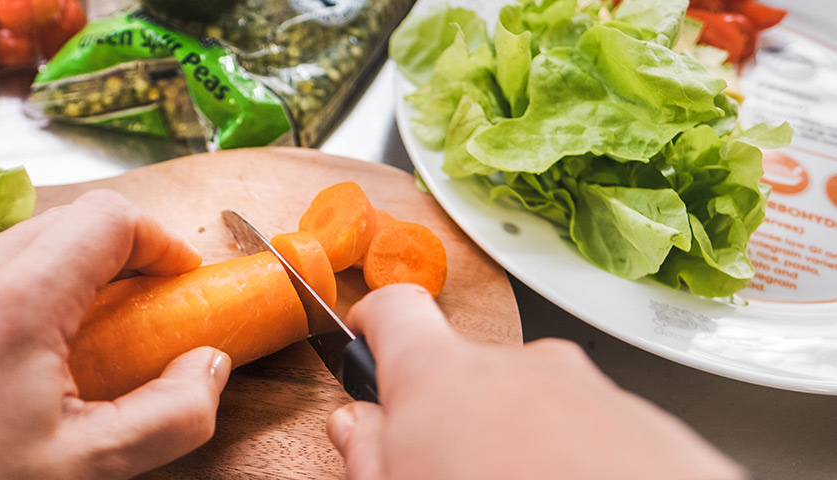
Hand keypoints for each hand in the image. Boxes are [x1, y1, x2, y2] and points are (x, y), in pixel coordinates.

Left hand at [0, 190, 230, 478]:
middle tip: (149, 313)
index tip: (182, 282)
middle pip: (64, 224)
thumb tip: (209, 367)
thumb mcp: (87, 469)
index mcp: (13, 302)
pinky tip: (31, 363)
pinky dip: (23, 297)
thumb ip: (171, 415)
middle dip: (119, 258)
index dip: (159, 242)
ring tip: (92, 343)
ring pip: (19, 248)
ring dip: (70, 276)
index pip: (106, 218)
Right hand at [327, 284, 744, 479]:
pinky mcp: (645, 421)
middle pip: (469, 373)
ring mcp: (587, 389)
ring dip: (524, 443)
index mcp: (441, 376)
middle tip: (452, 469)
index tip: (367, 341)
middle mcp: (519, 364)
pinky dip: (581, 459)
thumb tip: (356, 426)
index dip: (375, 325)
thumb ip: (370, 452)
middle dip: (458, 418)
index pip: (396, 310)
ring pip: (537, 406)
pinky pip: (596, 430)